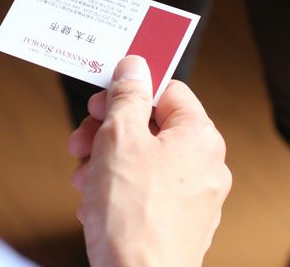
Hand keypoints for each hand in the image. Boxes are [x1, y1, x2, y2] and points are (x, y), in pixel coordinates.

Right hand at [68, 56, 230, 266]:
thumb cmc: (132, 214)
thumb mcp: (119, 137)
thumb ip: (127, 96)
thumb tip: (135, 66)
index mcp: (200, 137)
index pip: (168, 90)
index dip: (129, 90)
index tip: (101, 98)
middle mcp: (207, 165)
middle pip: (153, 127)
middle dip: (110, 131)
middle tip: (82, 139)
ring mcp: (196, 198)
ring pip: (146, 160)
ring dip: (108, 160)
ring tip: (83, 176)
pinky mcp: (180, 223)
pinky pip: (148, 190)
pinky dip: (120, 187)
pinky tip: (95, 199)